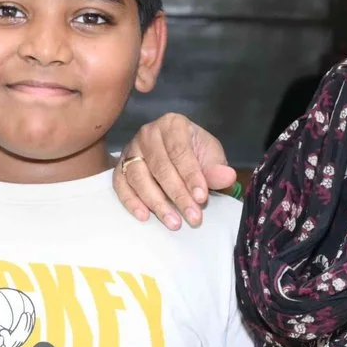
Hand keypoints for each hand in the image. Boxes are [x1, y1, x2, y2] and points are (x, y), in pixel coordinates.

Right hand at [113, 114, 236, 228]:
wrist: (178, 152)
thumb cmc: (195, 152)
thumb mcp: (211, 156)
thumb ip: (216, 168)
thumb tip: (226, 177)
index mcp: (173, 124)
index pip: (180, 152)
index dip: (191, 177)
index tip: (202, 198)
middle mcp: (148, 133)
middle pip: (160, 167)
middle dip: (178, 195)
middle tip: (192, 217)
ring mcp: (130, 149)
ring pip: (139, 177)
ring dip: (156, 203)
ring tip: (173, 222)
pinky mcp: (119, 166)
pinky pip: (120, 185)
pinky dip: (131, 201)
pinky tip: (144, 216)